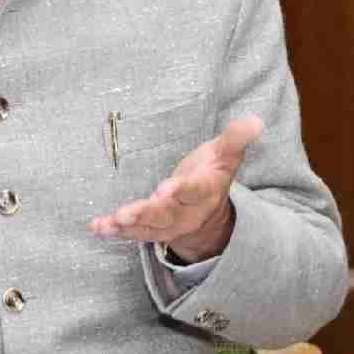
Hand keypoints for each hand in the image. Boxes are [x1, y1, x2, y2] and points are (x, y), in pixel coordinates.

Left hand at [89, 114, 263, 261]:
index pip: (193, 190)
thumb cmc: (211, 173)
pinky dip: (115, 230)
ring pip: (148, 228)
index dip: (180, 190)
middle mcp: (187, 212)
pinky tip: (96, 227)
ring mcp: (168, 224)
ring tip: (108, 223)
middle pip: (166, 215)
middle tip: (125, 213)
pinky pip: (133, 232)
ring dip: (127, 226)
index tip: (165, 188)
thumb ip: (236, 138)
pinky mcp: (152, 229)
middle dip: (146, 214)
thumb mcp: (225, 154)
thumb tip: (256, 121)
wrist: (210, 212)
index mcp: (205, 191)